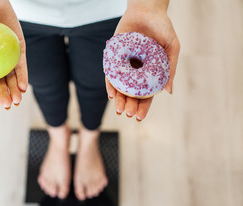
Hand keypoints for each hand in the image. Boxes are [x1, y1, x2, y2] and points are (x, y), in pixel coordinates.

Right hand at [0, 1, 27, 108]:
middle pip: (1, 84)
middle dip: (5, 96)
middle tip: (8, 105)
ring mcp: (8, 58)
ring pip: (13, 78)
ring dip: (15, 90)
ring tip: (17, 100)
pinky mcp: (20, 51)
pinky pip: (22, 66)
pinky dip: (23, 76)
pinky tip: (24, 87)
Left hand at [106, 3, 179, 120]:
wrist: (147, 8)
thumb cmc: (163, 27)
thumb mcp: (172, 47)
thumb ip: (170, 69)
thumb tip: (169, 91)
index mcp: (150, 72)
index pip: (145, 94)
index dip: (142, 107)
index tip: (139, 118)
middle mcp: (136, 71)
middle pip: (131, 93)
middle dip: (130, 106)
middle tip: (128, 114)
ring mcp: (124, 65)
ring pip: (120, 86)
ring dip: (119, 99)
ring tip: (119, 109)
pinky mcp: (113, 57)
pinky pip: (110, 73)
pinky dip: (110, 84)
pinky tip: (111, 93)